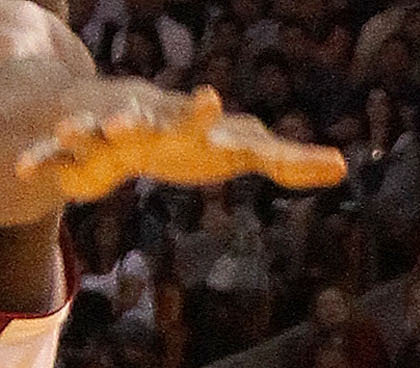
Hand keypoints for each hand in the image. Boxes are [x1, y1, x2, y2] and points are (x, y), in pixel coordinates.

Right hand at [0, 7, 344, 227]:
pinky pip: (56, 157)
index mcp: (184, 124)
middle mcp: (144, 121)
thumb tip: (341, 165)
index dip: (204, 113)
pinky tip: (24, 168)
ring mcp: (106, 134)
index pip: (200, 119)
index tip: (211, 99)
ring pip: (95, 130)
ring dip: (94, 130)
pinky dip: (42, 160)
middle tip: (152, 114)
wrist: (117, 121)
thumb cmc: (187, 138)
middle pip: (148, 118)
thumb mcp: (234, 149)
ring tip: (93, 129)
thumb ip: (286, 160)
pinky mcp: (74, 153)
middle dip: (150, 116)